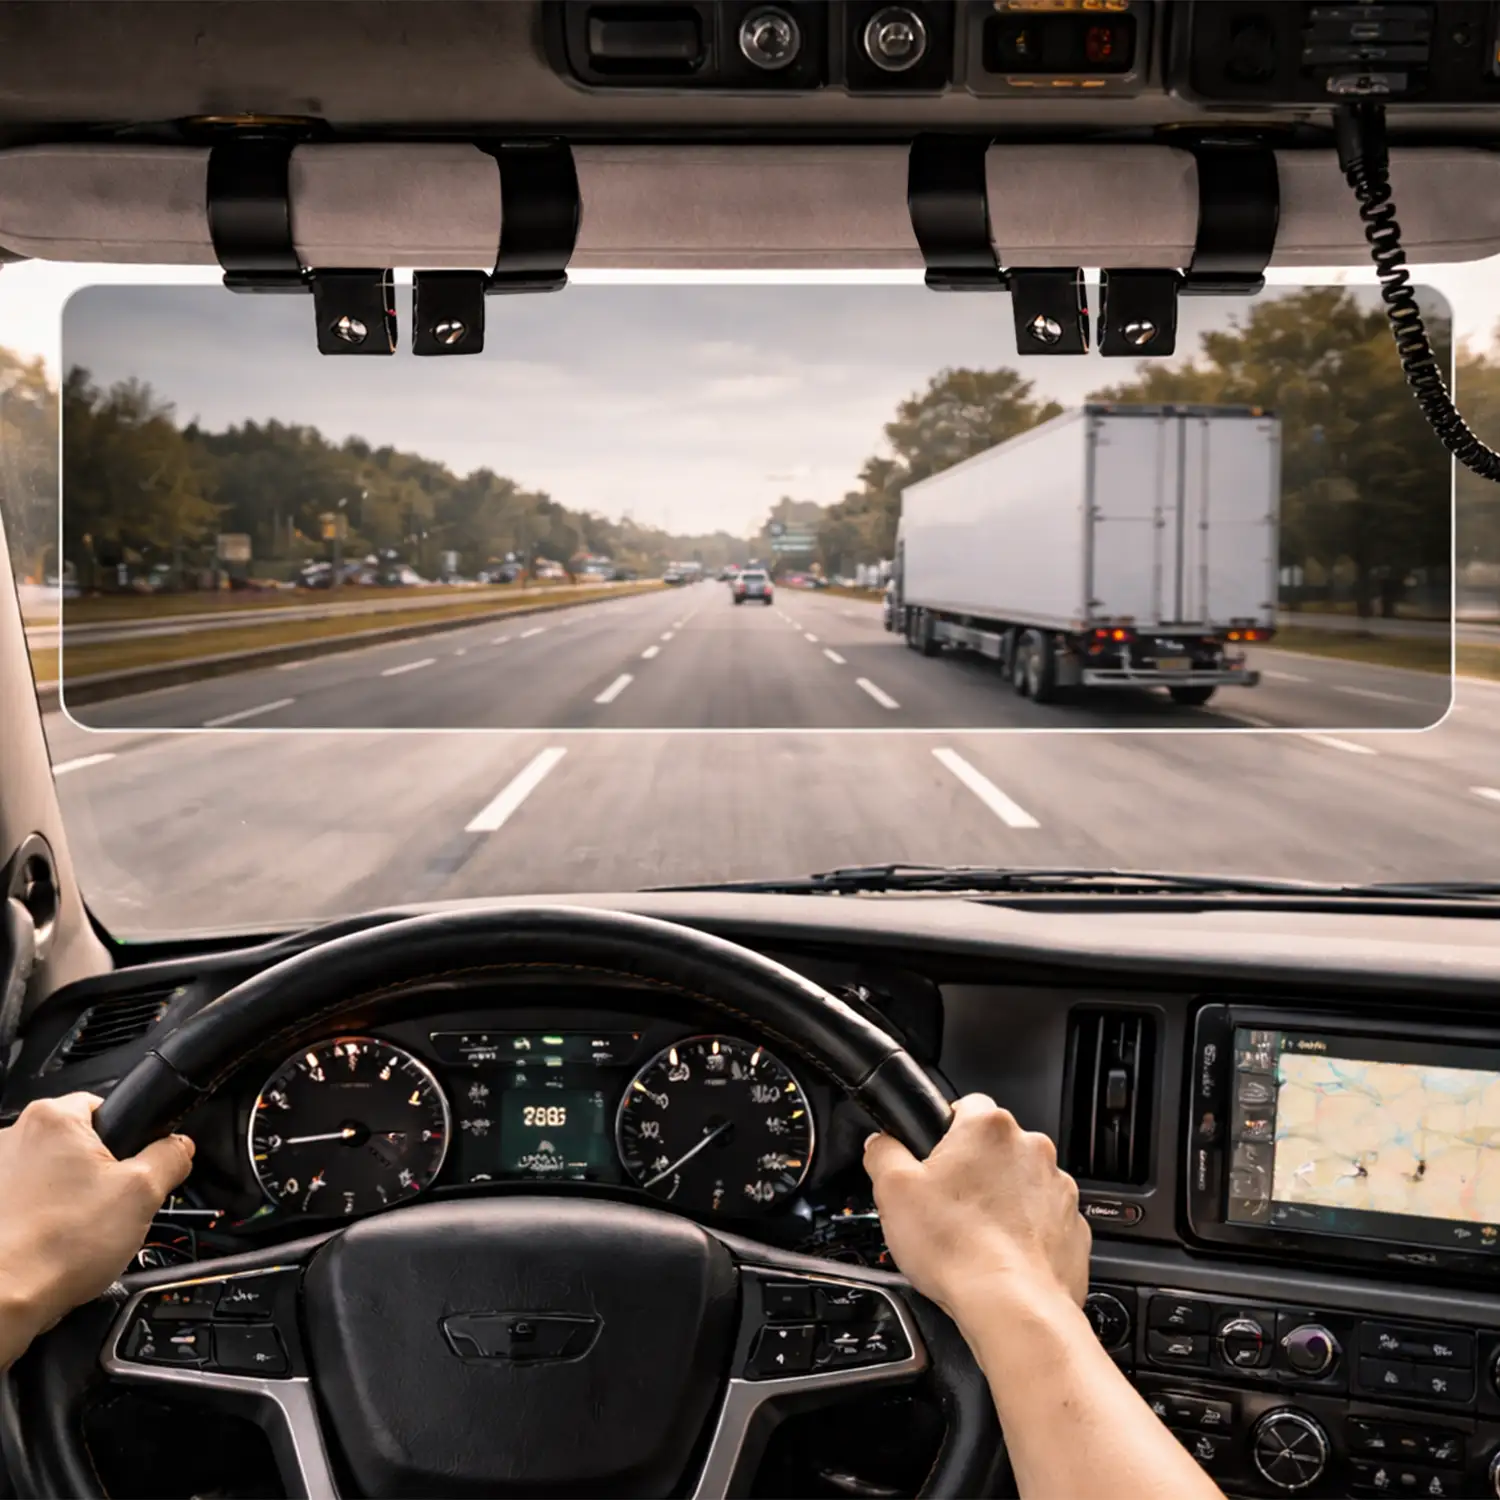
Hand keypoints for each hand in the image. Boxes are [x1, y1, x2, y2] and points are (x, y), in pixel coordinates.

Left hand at [0, 1094, 194, 1362]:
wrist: (5, 1300)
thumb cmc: (55, 1246)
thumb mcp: (143, 1193)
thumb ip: (171, 1157)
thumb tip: (179, 1147)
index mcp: (52, 1118)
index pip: (104, 1105)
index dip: (127, 1139)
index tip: (131, 1168)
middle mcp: (12, 1137)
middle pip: (76, 1144)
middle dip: (97, 1172)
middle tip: (109, 1205)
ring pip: (51, 1176)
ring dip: (66, 1196)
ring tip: (77, 1230)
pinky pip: (27, 1203)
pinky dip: (40, 1218)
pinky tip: (52, 1242)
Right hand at [864, 1094, 1089, 1329]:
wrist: (1012, 1306)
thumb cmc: (959, 1249)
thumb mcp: (892, 1190)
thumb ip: (882, 1152)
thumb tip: (881, 1144)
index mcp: (988, 1127)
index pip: (963, 1105)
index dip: (941, 1132)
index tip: (931, 1159)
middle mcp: (1031, 1149)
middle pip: (991, 1146)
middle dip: (969, 1170)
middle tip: (944, 1204)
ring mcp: (1057, 1188)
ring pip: (1018, 1182)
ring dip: (998, 1199)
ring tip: (972, 1235)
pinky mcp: (1072, 1225)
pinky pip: (1041, 1219)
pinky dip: (1023, 1231)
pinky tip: (999, 1254)